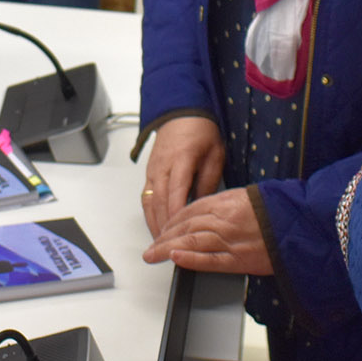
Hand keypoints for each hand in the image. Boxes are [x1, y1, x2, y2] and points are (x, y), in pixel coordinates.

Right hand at [140, 114, 224, 237]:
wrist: (181, 115)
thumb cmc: (201, 132)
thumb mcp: (215, 154)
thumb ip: (209, 181)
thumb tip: (203, 206)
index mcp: (181, 159)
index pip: (176, 191)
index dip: (176, 213)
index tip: (179, 232)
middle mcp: (163, 166)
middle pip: (159, 200)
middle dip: (163, 225)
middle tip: (169, 246)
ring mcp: (153, 170)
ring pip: (149, 201)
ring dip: (154, 222)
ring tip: (161, 243)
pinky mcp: (149, 173)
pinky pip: (146, 196)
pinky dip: (149, 214)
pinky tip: (155, 226)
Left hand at [142, 188, 272, 274]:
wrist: (304, 225)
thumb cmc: (281, 210)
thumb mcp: (251, 196)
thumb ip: (228, 203)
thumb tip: (210, 210)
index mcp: (227, 202)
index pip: (190, 210)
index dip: (173, 219)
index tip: (164, 227)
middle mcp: (224, 220)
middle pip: (185, 226)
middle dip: (164, 236)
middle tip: (151, 245)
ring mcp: (230, 240)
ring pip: (191, 241)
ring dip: (168, 248)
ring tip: (153, 255)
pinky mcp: (239, 259)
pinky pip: (209, 260)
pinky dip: (190, 259)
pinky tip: (175, 258)